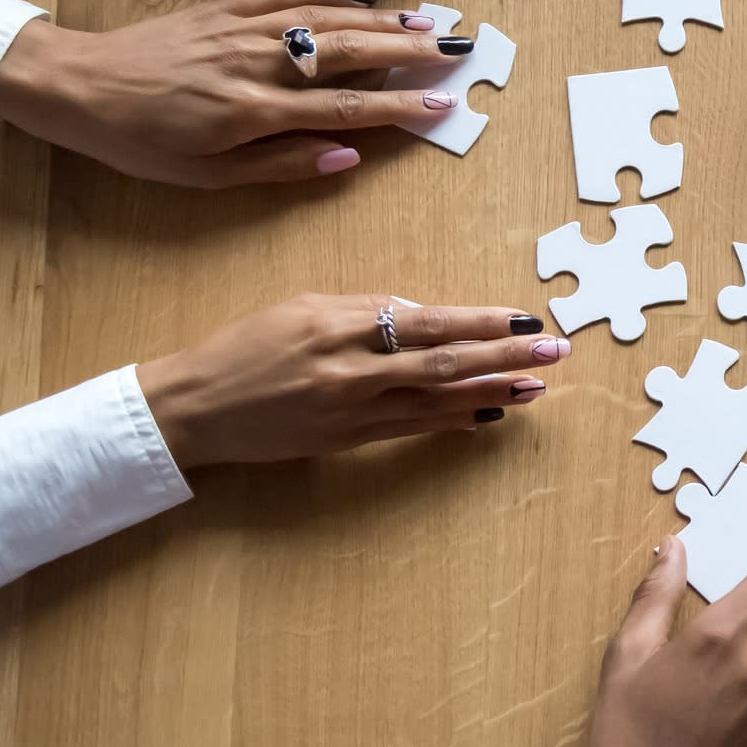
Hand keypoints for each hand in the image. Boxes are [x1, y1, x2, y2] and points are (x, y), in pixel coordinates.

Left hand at [0, 0, 475, 187]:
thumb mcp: (206, 176)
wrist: (77, 84)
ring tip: (427, 23)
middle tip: (457, 50)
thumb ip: (281, 164)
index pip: (345, 107)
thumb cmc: (139, 142)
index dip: (400, 106)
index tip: (442, 106)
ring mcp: (242, 28)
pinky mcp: (225, 8)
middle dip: (408, 52)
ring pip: (325, 18)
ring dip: (380, 20)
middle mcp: (255, 63)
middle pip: (348, 52)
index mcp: (252, 111)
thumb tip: (347, 157)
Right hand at [136, 295, 569, 469]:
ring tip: (535, 389)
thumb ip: (366, 309)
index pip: (427, 321)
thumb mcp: (302, 307)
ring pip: (435, 399)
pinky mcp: (345, 440)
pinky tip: (486, 416)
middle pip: (443, 361)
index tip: (523, 318)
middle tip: (552, 352)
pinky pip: (411, 428)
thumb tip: (425, 313)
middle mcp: (349, 367)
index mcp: (338, 323)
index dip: (480, 321)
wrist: (194, 407)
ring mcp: (349, 409)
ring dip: (490, 393)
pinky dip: (452, 421)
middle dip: (503, 356)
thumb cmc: (245, 347)